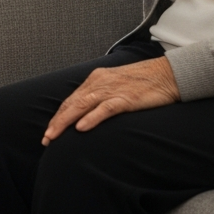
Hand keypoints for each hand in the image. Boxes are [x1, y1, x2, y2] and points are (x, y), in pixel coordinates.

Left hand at [42, 57, 179, 144]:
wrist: (167, 74)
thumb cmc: (143, 82)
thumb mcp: (117, 86)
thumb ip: (102, 96)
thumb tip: (87, 113)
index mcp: (97, 79)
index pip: (72, 100)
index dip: (59, 116)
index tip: (49, 131)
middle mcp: (100, 82)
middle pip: (73, 104)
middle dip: (57, 122)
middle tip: (46, 139)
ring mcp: (113, 90)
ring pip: (83, 106)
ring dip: (66, 122)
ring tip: (54, 136)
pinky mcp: (126, 98)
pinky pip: (105, 109)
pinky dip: (91, 118)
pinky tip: (81, 127)